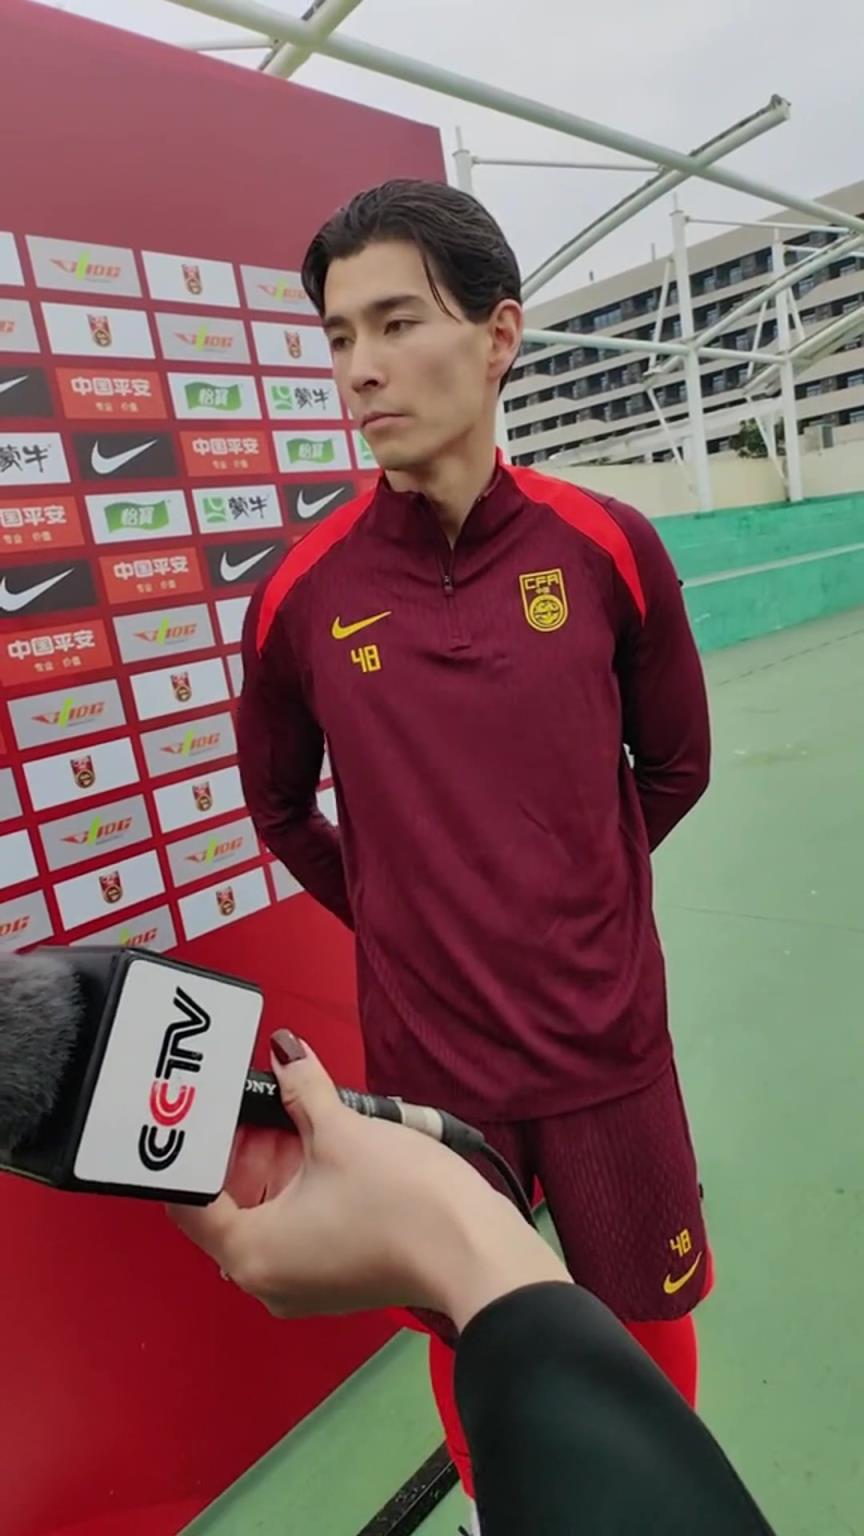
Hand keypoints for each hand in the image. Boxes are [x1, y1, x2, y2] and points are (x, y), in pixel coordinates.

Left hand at [169, 1032, 568, 1330]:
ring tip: (294, 1122)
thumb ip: (300, 1088)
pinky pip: (296, 1233)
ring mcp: (301, 1286)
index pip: (189, 1199)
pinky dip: (299, 1194)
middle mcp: (265, 1280)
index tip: (201, 1114)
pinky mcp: (334, 1279)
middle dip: (240, 1153)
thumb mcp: (340, 1130)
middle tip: (253, 1106)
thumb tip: (285, 1054)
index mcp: (249, 1252)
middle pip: (226, 1208)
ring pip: (265, 1218)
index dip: (192, 1150)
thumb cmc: (405, 1204)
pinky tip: (321, 1154)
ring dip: (273, 1170)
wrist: (473, 1250)